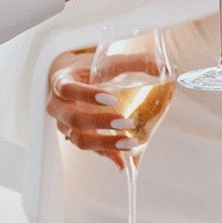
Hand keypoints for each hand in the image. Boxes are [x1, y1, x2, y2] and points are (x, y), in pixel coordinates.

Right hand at [48, 47, 134, 165]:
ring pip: (79, 140)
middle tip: (126, 123)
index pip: (68, 90)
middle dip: (100, 124)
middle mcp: (58, 107)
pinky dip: (107, 155)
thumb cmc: (89, 71)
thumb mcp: (106, 62)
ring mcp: (65, 125)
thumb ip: (134, 62)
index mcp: (61, 83)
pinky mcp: (76, 137)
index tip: (111, 99)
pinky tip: (124, 161)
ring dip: (105, 144)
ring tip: (130, 143)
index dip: (87, 95)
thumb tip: (163, 66)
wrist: (72, 81)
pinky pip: (90, 150)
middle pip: (73, 120)